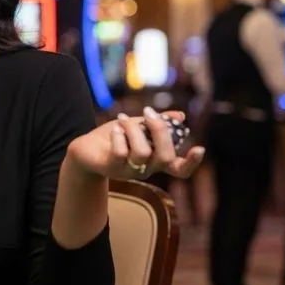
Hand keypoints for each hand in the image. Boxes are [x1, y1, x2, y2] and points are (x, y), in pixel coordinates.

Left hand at [67, 107, 204, 181]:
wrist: (84, 149)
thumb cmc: (114, 137)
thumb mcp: (137, 127)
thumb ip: (158, 123)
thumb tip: (181, 116)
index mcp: (156, 161)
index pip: (180, 170)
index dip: (192, 162)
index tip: (200, 148)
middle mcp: (146, 169)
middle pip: (165, 157)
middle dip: (160, 130)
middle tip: (148, 112)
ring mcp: (128, 171)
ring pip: (142, 153)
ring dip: (134, 129)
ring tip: (123, 118)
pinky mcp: (110, 168)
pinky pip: (120, 154)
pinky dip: (120, 136)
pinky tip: (115, 128)